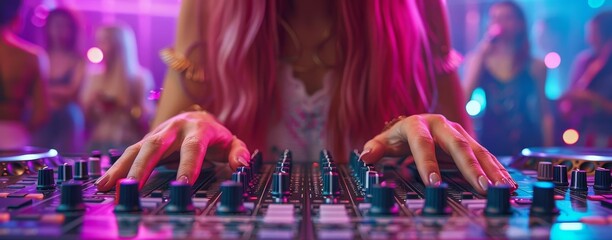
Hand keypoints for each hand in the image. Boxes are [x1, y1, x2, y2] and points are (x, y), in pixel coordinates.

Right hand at [95, 111, 250, 190]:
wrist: (196, 115)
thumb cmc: (214, 134)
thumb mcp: (231, 141)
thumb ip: (238, 152)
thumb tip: (240, 165)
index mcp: (198, 128)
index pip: (193, 147)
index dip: (188, 164)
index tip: (182, 183)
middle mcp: (174, 128)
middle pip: (156, 145)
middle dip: (143, 166)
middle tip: (132, 185)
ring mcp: (157, 132)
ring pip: (138, 148)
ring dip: (122, 167)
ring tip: (109, 185)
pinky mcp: (145, 140)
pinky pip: (129, 152)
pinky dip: (116, 167)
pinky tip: (104, 182)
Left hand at [360, 114, 516, 193]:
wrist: (418, 121)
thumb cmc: (401, 135)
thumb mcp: (386, 139)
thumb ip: (375, 148)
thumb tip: (365, 156)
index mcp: (419, 124)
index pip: (423, 144)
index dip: (427, 162)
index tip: (432, 182)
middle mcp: (442, 125)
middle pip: (458, 145)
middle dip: (470, 167)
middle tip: (480, 186)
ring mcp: (459, 133)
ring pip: (477, 150)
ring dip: (490, 169)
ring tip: (501, 187)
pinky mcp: (471, 142)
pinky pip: (486, 155)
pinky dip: (497, 169)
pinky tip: (508, 183)